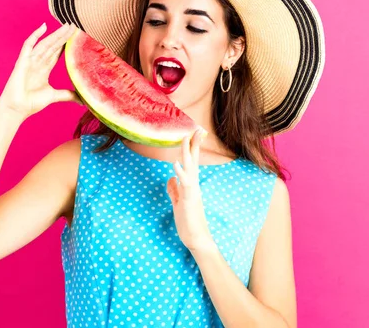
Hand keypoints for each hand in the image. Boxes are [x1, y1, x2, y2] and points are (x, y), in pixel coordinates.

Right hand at [0, 22, 82, 120]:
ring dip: (56, 34)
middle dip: (63, 36)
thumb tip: (83, 100)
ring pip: (46, 43)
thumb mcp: (54, 96)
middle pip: (53, 46)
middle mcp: (37, 63)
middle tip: (74, 26)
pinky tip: (44, 27)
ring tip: (67, 25)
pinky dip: (35, 35)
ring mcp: (30, 61)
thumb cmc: (31, 103)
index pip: (57, 53)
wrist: (17, 109)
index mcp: (44, 70)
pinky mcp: (23, 61)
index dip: (65, 45)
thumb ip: (68, 95)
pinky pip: (29, 45)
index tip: (75, 37)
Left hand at [166, 127, 214, 252]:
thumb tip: (171, 179)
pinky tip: (175, 165)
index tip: (193, 134)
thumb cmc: (189, 222)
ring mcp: (192, 192)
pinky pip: (184, 185)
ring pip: (190, 168)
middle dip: (193, 144)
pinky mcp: (189, 200)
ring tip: (184, 139)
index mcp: (190, 185)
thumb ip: (174, 190)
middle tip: (195, 128)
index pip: (191, 163)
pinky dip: (180, 174)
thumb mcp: (178, 203)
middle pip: (193, 161)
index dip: (191, 148)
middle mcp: (193, 185)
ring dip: (187, 153)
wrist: (197, 239)